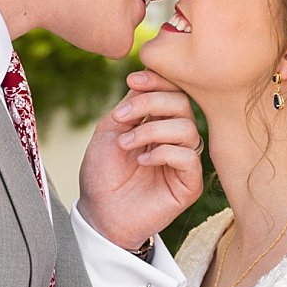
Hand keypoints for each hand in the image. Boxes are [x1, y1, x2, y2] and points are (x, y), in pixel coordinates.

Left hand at [76, 68, 205, 250]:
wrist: (98, 213)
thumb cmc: (102, 173)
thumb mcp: (110, 130)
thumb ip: (132, 104)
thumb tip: (149, 74)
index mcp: (159, 121)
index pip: (172, 91)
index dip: (156, 81)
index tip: (132, 80)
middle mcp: (175, 138)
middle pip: (182, 103)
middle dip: (151, 103)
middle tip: (121, 118)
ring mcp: (184, 160)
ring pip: (187, 128)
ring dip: (151, 130)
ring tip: (125, 145)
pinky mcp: (188, 183)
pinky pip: (188, 157)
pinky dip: (163, 153)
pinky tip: (142, 161)